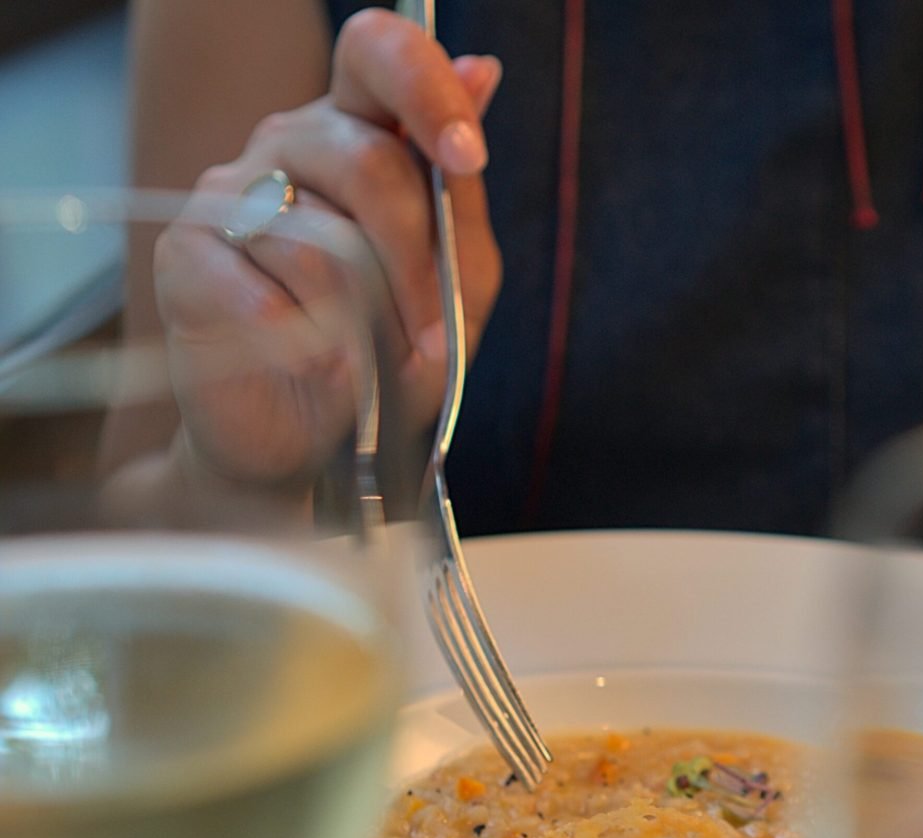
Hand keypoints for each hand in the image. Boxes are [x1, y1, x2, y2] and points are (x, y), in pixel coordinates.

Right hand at [152, 9, 502, 488]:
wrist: (309, 443)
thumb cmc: (385, 361)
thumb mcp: (452, 287)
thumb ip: (460, 198)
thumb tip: (482, 70)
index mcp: (356, 136)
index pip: (377, 55)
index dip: (425, 89)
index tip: (465, 155)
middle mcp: (288, 147)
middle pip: (365, 163)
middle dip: (414, 268)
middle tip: (429, 341)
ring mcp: (228, 194)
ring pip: (317, 239)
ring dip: (366, 323)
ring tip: (373, 366)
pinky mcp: (185, 255)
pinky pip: (260, 290)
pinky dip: (307, 344)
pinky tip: (319, 365)